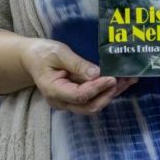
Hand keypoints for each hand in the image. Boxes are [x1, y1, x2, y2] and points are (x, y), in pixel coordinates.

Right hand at [21, 39, 136, 114]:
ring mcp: (69, 102)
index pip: (79, 95)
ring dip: (111, 94)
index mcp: (54, 91)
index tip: (112, 78)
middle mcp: (62, 102)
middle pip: (89, 106)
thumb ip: (76, 64)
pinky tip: (120, 81)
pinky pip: (93, 98)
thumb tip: (97, 74)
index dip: (97, 88)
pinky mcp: (75, 98)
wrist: (31, 58)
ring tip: (128, 80)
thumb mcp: (58, 53)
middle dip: (108, 94)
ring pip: (93, 104)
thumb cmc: (42, 53)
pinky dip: (107, 91)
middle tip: (124, 80)